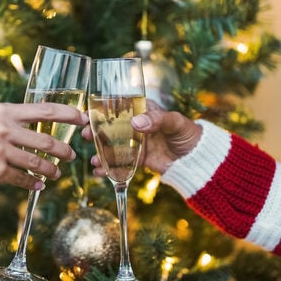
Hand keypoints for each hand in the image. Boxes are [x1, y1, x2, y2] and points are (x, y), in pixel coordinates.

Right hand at [82, 99, 202, 174]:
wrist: (196, 159)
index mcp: (144, 111)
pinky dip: (108, 168)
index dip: (102, 111)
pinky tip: (101, 173)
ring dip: (99, 153)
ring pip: (111, 147)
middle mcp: (135, 126)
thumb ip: (157, 120)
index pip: (119, 107)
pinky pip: (118, 163)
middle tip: (85, 136)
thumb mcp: (175, 122)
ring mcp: (134, 143)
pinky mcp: (136, 159)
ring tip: (95, 161)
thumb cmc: (188, 134)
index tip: (89, 116)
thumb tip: (136, 123)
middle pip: (109, 128)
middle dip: (94, 133)